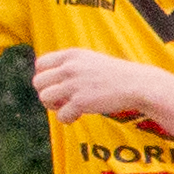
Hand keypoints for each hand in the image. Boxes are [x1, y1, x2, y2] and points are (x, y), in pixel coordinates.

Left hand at [31, 47, 156, 125]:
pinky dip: (67, 119)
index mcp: (71, 55)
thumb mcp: (90, 60)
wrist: (136, 84)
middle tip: (61, 100)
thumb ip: (71, 66)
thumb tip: (51, 82)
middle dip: (46, 94)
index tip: (58, 86)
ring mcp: (74, 84)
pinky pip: (60, 115)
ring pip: (44, 97)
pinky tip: (78, 116)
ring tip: (69, 107)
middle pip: (38, 82)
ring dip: (54, 106)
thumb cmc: (114, 75)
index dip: (45, 78)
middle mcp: (69, 67)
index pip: (40, 64)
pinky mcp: (80, 101)